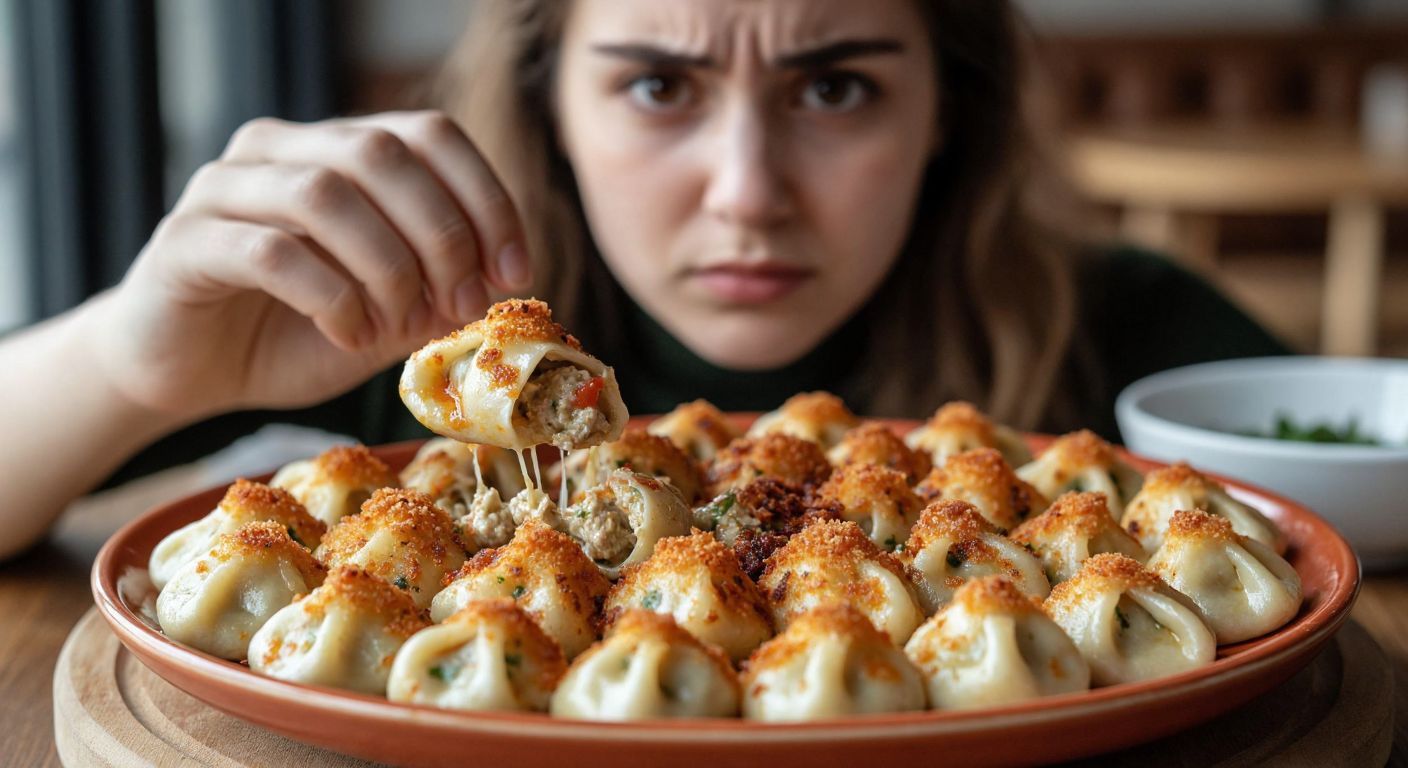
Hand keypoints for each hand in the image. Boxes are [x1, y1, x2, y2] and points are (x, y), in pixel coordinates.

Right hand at [90, 111, 531, 420]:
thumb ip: (437, 289)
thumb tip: (500, 280)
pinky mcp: (187, 240)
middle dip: (442, 235)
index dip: (486, 197)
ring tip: (395, 328)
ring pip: (327, 196)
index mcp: (338, 149)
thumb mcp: (387, 313)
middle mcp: (281, 150)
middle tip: (458, 305)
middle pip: (382, 153)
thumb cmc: (293, 334)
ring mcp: (227, 188)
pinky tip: (347, 336)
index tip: (514, 270)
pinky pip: (272, 252)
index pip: (430, 133)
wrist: (189, 373)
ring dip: (385, 269)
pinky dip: (330, 298)